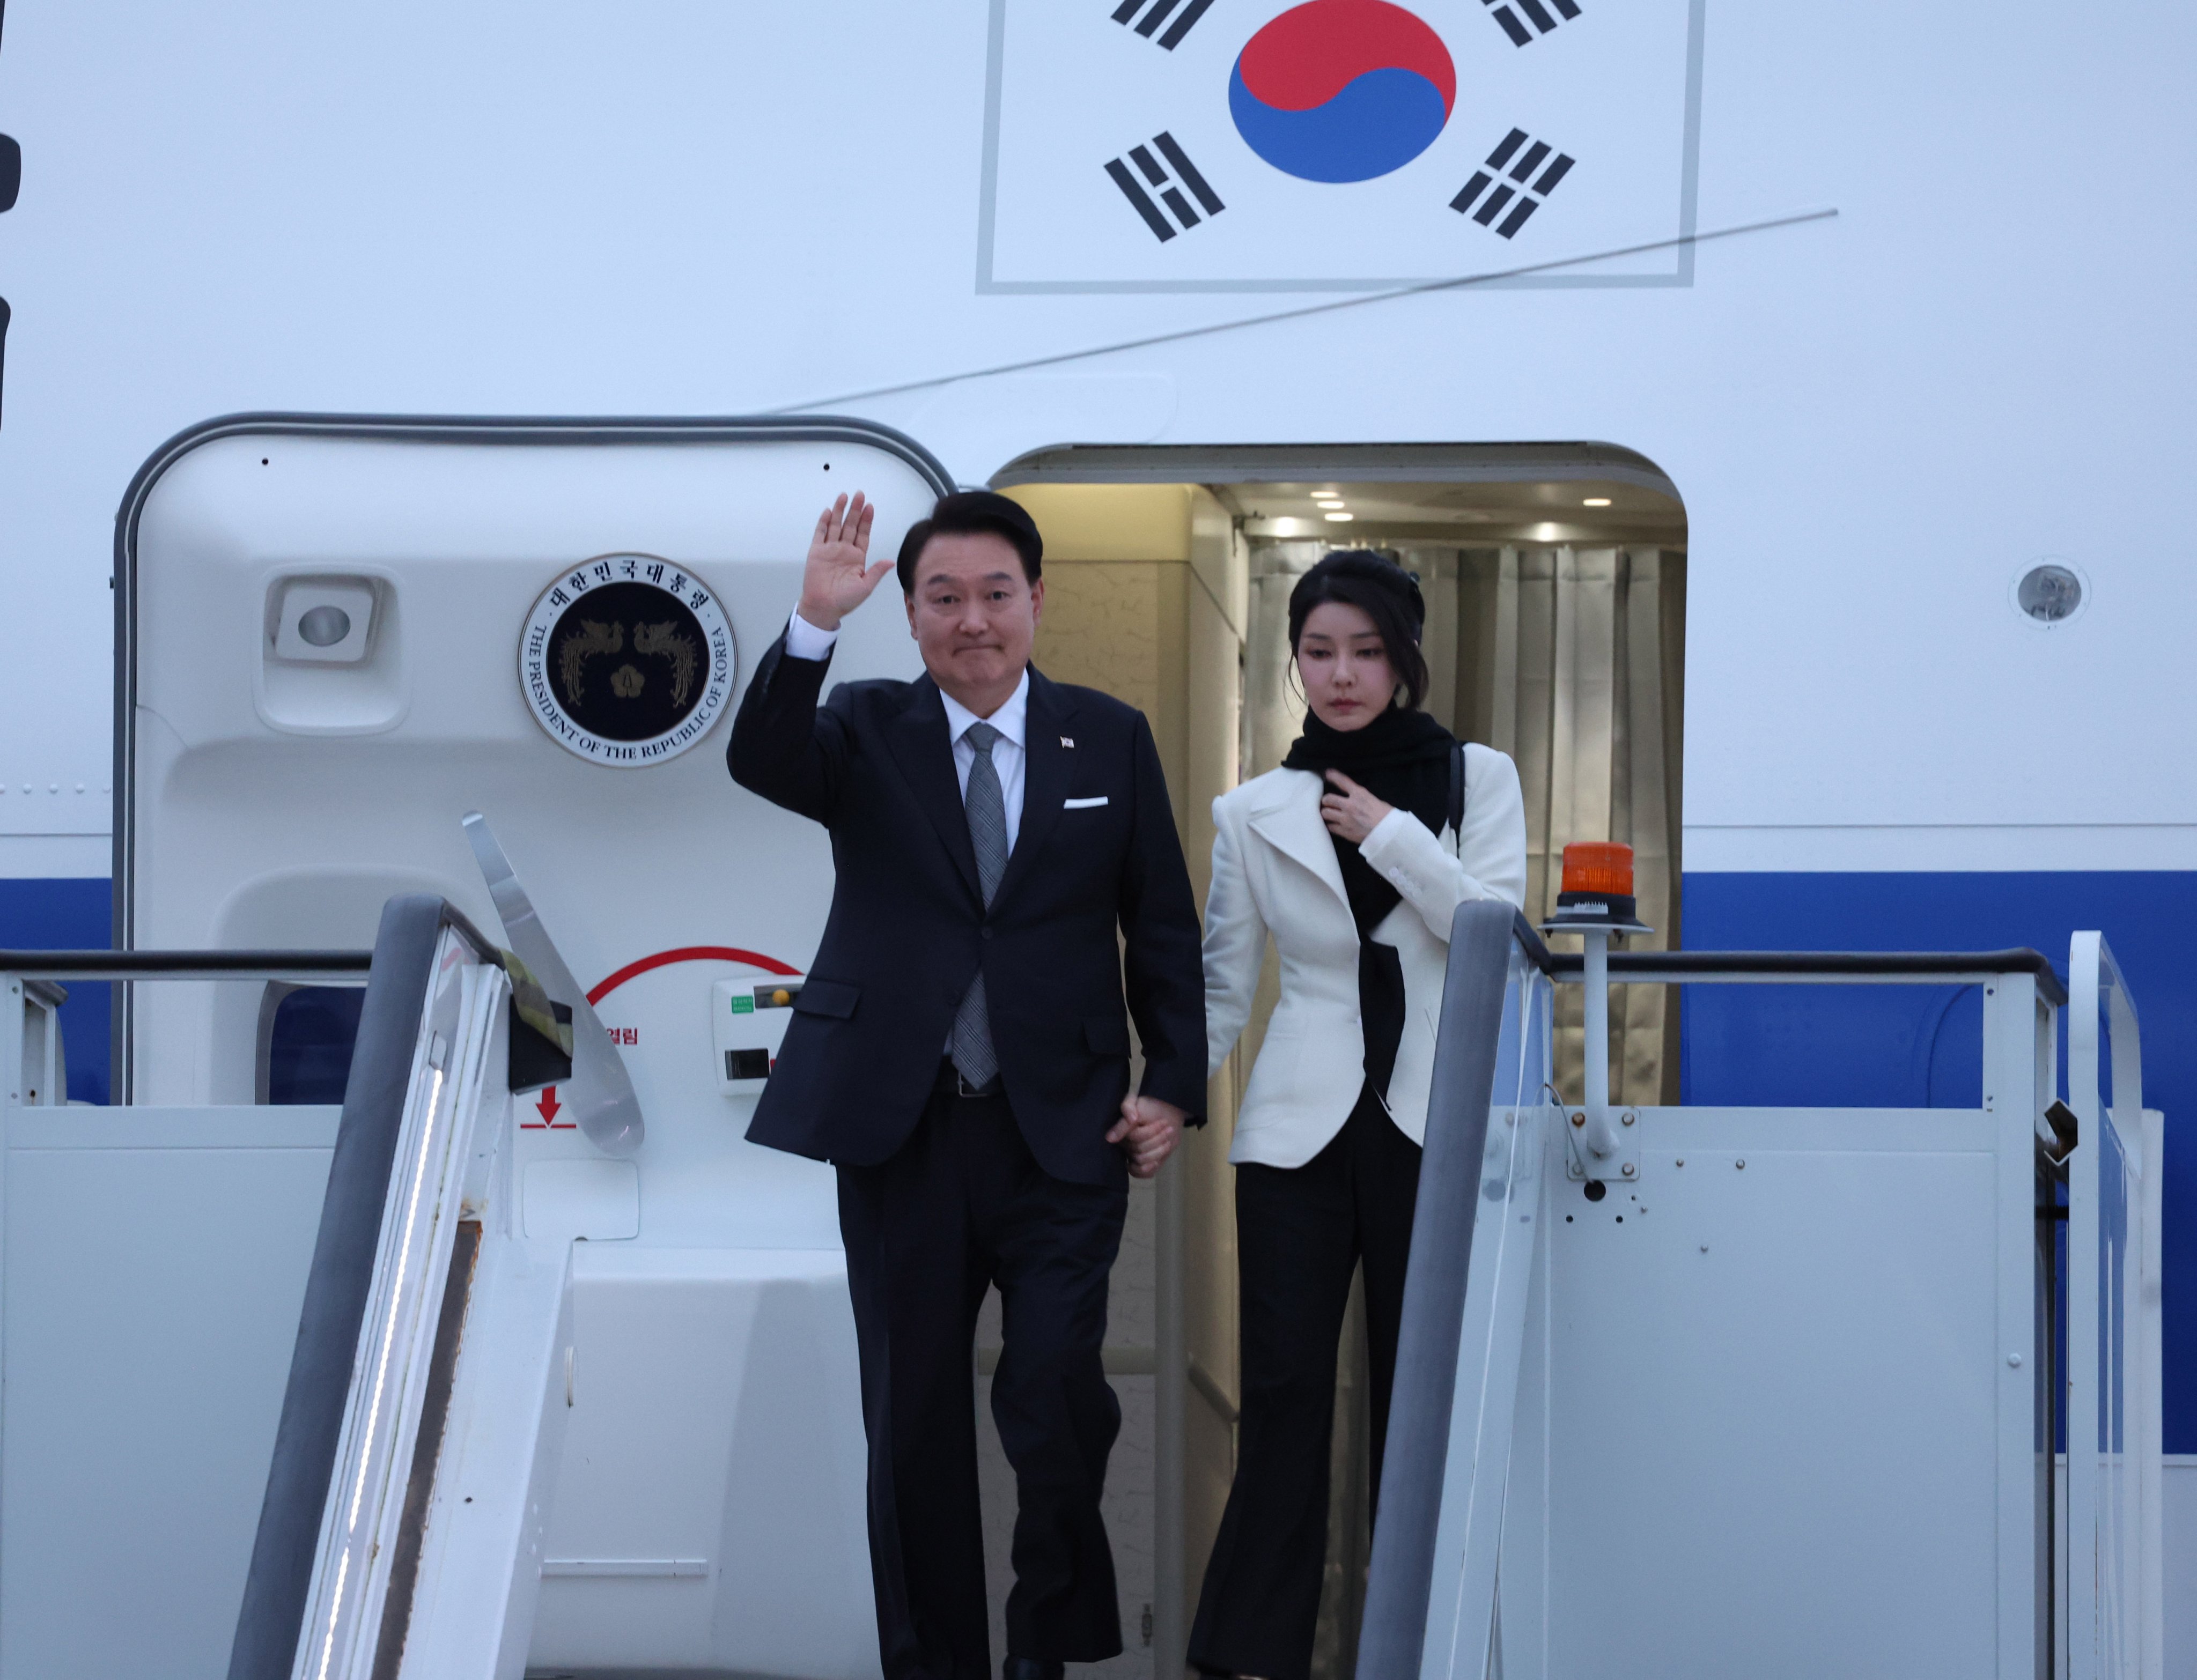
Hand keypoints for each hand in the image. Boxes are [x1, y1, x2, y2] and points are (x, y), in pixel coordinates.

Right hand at [796, 492, 889, 630]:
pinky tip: (829, 511)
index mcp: (857, 558)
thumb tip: (890, 561)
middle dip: (855, 510)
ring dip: (840, 511)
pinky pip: (820, 534)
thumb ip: (876, 572)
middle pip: (850, 525)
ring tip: (844, 496)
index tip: (870, 507)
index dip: (866, 521)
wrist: (823, 607)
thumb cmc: (845, 601)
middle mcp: (844, 550)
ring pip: (836, 526)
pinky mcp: (816, 552)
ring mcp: (830, 550)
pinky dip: (824, 522)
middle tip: (859, 495)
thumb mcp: (865, 587)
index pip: (863, 534)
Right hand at [1105, 1094, 1184, 1178]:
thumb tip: (1111, 1136)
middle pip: (1139, 1149)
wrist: (1168, 1113)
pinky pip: (1140, 1174)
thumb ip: (1126, 1109)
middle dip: (1158, 1138)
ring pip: (1141, 1161)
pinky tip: (1156, 1162)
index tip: (1163, 1122)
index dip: (1149, 1132)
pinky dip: (1148, 1170)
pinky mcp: (1144, 1163)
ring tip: (1168, 1138)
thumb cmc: (1150, 1106)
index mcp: (1121, 1131)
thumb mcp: (1137, 1102)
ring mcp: (1134, 1155)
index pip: (1133, 1137)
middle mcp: (1124, 1145)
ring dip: (1159, 1150)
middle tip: (1168, 1127)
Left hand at [1319, 770, 1393, 843]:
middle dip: (1326, 800)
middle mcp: (1350, 805)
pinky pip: (1330, 827)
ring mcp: (1345, 819)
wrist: (1389, 833)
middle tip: (1327, 802)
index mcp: (1359, 794)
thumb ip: (1362, 799)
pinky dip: (1330, 825)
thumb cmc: (1387, 817)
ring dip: (1326, 813)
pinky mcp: (1345, 831)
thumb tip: (1356, 800)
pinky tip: (1333, 825)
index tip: (1328, 774)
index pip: (1342, 781)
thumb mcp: (1376, 800)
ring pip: (1325, 813)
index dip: (1333, 776)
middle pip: (1328, 799)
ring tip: (1328, 814)